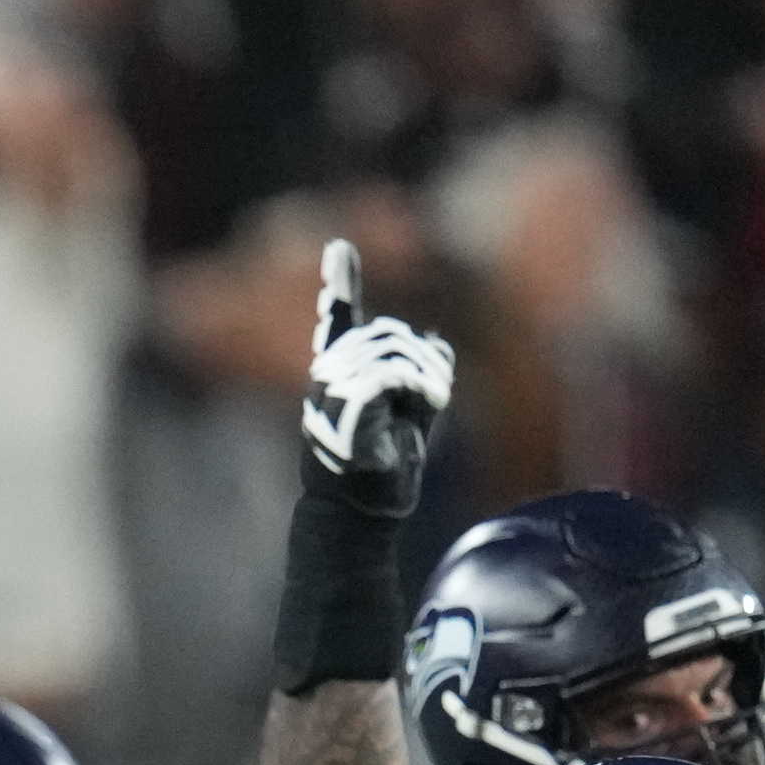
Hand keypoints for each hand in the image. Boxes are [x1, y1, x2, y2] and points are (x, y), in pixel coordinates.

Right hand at [297, 237, 454, 514]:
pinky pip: (386, 375)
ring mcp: (331, 396)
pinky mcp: (343, 412)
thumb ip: (421, 373)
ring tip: (431, 404)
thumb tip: (436, 337)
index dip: (340, 284)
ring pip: (390, 350)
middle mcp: (328, 381)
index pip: (339, 321)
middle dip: (423, 358)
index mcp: (341, 377)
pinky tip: (429, 403)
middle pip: (387, 335)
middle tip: (436, 394)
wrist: (362, 515)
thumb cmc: (383, 473)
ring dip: (426, 374)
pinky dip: (416, 383)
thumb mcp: (411, 413)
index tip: (338, 250)